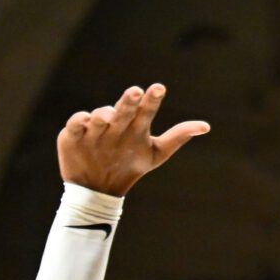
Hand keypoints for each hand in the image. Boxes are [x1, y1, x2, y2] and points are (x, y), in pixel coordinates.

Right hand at [55, 84, 207, 196]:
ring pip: (99, 116)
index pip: (146, 109)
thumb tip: (206, 126)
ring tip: (109, 117)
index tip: (159, 89)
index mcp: (136, 126)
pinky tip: (85, 122)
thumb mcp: (156, 154)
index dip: (152, 100)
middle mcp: (116, 123)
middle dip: (129, 101)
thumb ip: (178, 137)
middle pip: (123, 109)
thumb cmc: (130, 167)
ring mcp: (95, 129)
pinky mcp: (73, 135)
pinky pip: (75, 124)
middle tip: (135, 91)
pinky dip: (79, 121)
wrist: (99, 190)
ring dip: (104, 114)